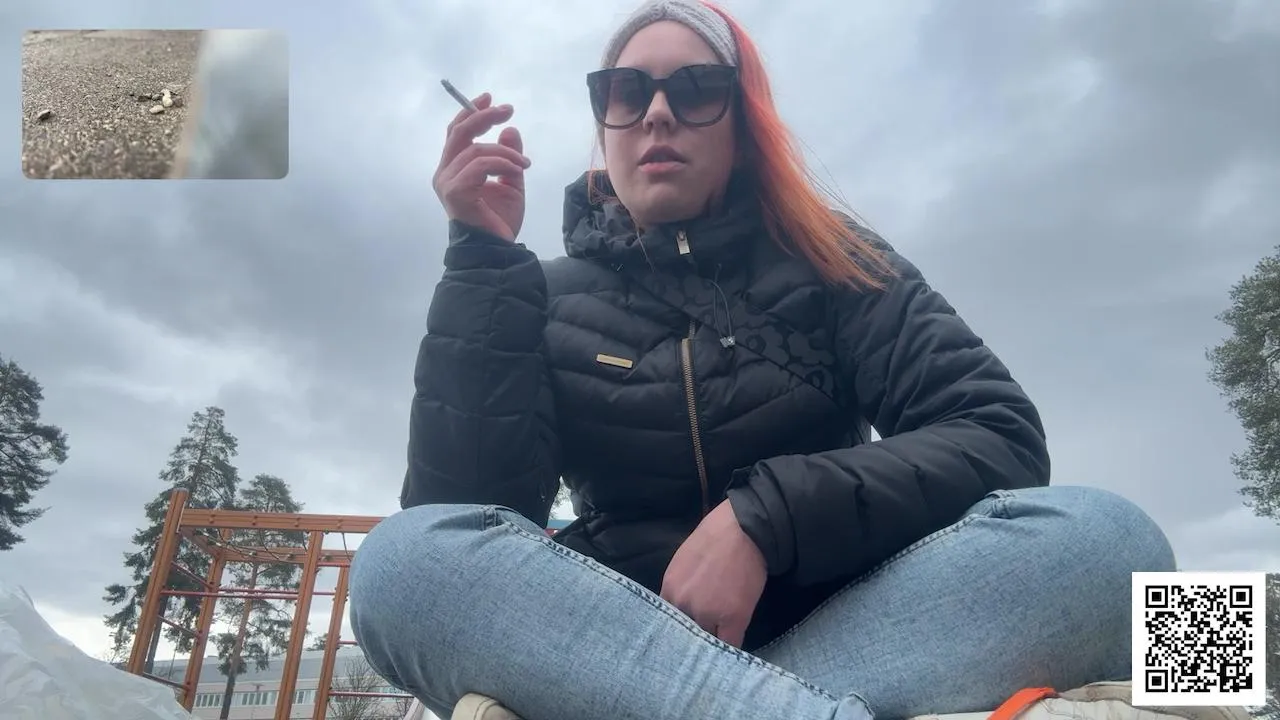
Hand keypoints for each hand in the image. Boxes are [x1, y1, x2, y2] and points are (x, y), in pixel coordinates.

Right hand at [432, 93, 530, 241]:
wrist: (497, 249)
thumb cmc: (499, 221)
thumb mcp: (510, 182)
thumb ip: (508, 156)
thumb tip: (510, 130)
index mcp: (453, 169)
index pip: (456, 132)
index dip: (471, 111)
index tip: (490, 99)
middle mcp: (445, 173)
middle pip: (459, 132)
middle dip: (483, 116)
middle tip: (508, 110)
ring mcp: (447, 183)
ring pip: (475, 149)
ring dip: (506, 152)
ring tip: (524, 163)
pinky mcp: (455, 192)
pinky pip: (480, 165)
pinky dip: (502, 163)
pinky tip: (518, 170)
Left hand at [660, 499, 766, 647]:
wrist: (744, 530)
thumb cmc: (716, 536)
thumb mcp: (684, 560)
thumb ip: (680, 586)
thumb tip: (682, 605)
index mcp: (670, 588)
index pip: (666, 621)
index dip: (677, 628)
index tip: (683, 636)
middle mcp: (683, 604)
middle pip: (684, 634)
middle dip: (692, 640)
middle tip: (698, 648)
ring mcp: (707, 613)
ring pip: (706, 642)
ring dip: (712, 644)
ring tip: (716, 651)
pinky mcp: (733, 619)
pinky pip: (729, 644)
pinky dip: (730, 649)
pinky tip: (730, 653)